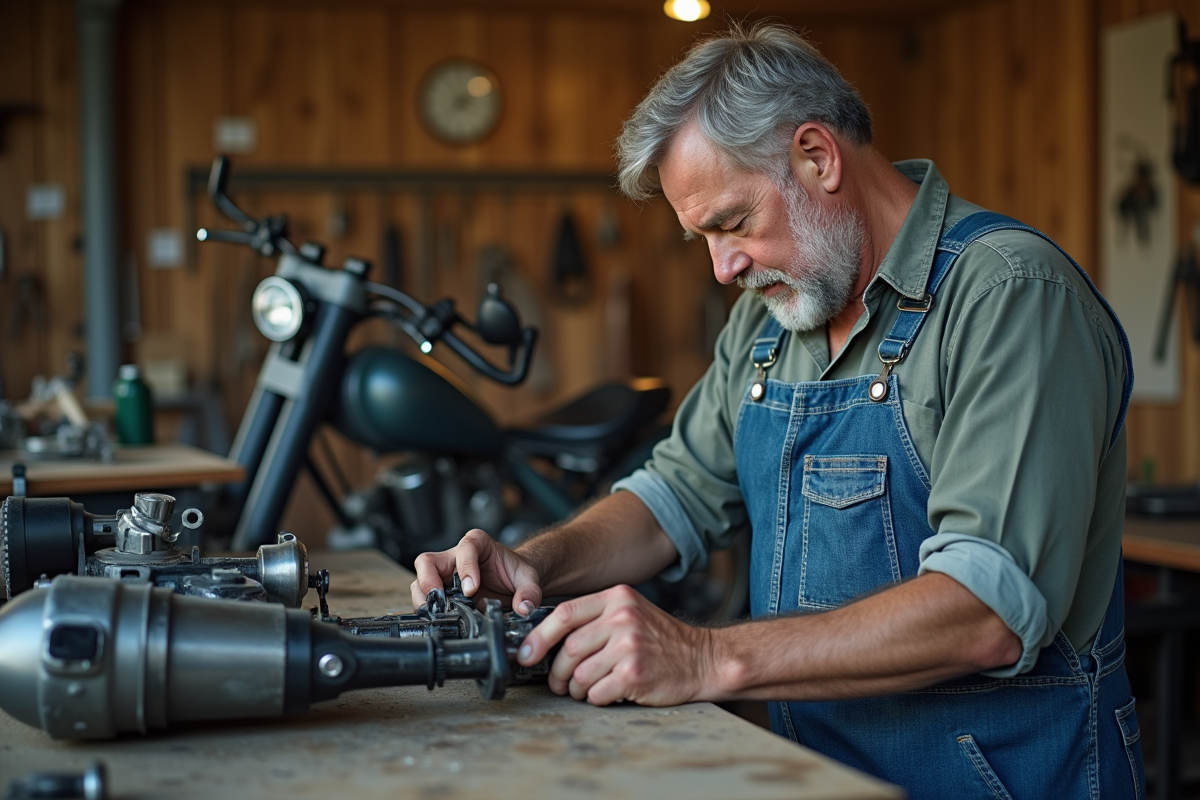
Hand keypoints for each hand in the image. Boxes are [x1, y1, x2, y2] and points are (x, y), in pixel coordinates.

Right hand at [410, 528, 542, 614]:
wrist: (512, 583)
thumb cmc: (514, 573)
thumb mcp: (528, 578)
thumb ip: (529, 591)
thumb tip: (524, 608)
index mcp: (477, 543)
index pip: (464, 548)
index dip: (465, 567)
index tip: (471, 589)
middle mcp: (454, 556)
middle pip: (428, 561)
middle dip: (429, 581)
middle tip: (441, 601)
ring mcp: (444, 575)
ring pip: (420, 581)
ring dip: (425, 600)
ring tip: (439, 613)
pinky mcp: (440, 593)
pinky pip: (424, 599)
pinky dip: (428, 611)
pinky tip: (440, 619)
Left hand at [517, 584, 716, 705]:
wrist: (702, 660)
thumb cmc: (661, 640)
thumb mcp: (630, 613)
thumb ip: (595, 618)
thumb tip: (545, 638)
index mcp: (617, 598)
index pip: (565, 613)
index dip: (538, 637)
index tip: (526, 654)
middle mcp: (623, 618)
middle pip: (568, 648)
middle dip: (556, 672)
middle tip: (557, 683)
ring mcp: (629, 645)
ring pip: (579, 674)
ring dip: (576, 688)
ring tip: (586, 689)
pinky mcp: (634, 673)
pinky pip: (597, 692)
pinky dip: (596, 698)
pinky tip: (608, 693)